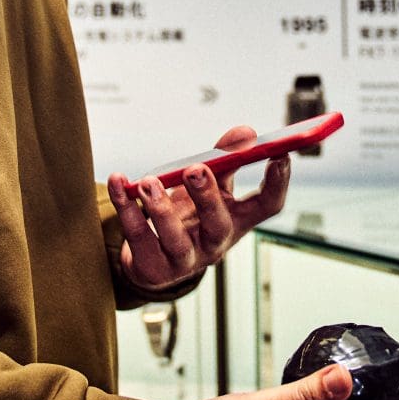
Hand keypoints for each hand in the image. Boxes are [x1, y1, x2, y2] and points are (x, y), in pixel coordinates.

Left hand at [108, 125, 289, 291]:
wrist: (152, 261)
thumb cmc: (188, 217)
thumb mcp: (209, 188)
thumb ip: (224, 160)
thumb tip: (246, 132)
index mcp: (236, 221)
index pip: (267, 206)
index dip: (278, 183)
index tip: (279, 154)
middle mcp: (214, 243)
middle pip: (218, 224)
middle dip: (208, 196)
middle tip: (196, 169)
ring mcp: (183, 260)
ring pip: (175, 240)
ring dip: (161, 209)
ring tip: (149, 182)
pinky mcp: (152, 267)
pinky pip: (138, 236)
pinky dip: (125, 207)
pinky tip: (119, 182)